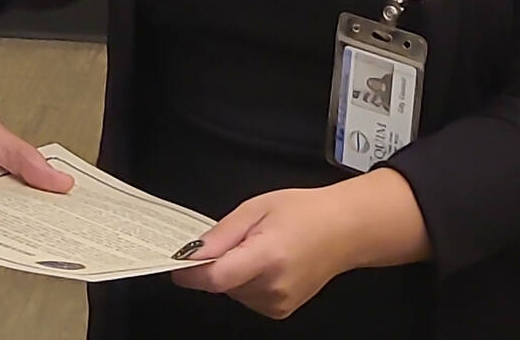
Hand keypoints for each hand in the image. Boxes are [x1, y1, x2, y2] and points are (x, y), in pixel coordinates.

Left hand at [171, 186, 355, 318]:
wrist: (343, 230)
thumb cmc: (304, 213)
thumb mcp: (256, 208)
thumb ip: (222, 234)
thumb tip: (192, 252)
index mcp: (268, 257)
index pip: (217, 277)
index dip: (192, 273)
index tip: (176, 265)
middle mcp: (274, 286)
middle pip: (223, 284)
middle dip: (217, 264)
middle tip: (236, 238)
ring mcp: (280, 302)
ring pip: (233, 292)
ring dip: (232, 273)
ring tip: (258, 247)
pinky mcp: (281, 310)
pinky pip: (247, 297)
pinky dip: (246, 282)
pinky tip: (265, 262)